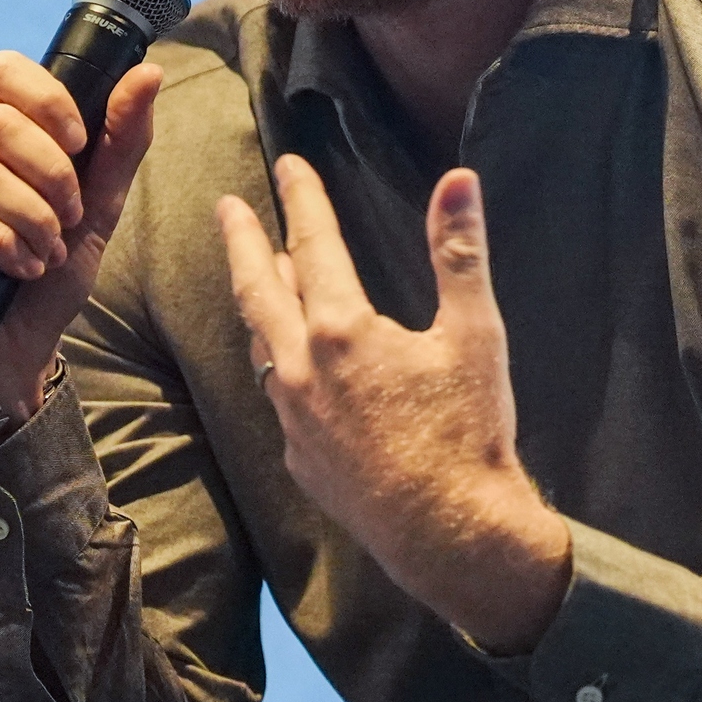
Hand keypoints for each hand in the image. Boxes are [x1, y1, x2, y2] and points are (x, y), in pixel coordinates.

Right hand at [0, 50, 161, 440]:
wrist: (15, 357)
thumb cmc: (47, 279)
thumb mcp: (98, 208)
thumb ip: (121, 141)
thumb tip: (148, 72)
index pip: (5, 70)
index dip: (51, 101)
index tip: (81, 147)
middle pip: (1, 122)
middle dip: (54, 178)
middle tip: (68, 223)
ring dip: (32, 219)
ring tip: (44, 255)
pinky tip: (16, 269)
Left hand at [219, 155, 570, 653]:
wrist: (451, 535)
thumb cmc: (467, 433)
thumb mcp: (474, 335)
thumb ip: (459, 253)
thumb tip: (457, 181)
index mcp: (341, 330)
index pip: (313, 244)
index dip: (302, 199)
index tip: (288, 165)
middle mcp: (301, 369)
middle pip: (258, 289)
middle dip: (242, 241)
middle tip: (227, 208)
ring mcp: (295, 418)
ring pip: (262, 343)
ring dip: (259, 303)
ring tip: (260, 277)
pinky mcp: (301, 459)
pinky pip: (279, 396)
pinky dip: (281, 362)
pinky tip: (295, 365)